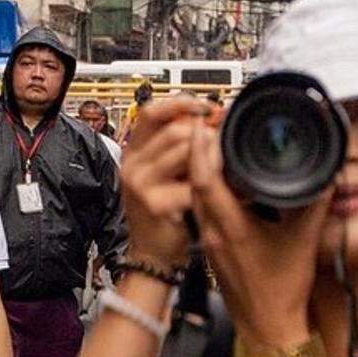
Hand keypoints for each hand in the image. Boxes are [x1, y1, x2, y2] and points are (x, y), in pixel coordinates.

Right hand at [118, 97, 210, 267]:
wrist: (152, 253)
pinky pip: (194, 182)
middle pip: (176, 130)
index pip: (151, 111)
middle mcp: (132, 164)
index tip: (206, 108)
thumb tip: (209, 119)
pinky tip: (225, 191)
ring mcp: (141, 184)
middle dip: (206, 135)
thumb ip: (178, 145)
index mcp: (134, 151)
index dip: (181, 103)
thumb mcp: (165, 172)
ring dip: (213, 157)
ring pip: (186, 151)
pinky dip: (215, 185)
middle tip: (223, 146)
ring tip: (225, 168)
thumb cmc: (163, 211)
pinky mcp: (155, 203)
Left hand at [188, 116, 329, 347]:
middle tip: (208, 127)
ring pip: (196, 197)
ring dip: (200, 171)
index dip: (201, 149)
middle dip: (198, 152)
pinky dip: (206, 191)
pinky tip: (220, 183)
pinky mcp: (210, 250)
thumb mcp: (304, 242)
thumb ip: (314, 206)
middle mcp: (213, 233)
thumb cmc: (283, 291)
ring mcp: (208, 242)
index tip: (204, 125)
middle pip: (196, 183)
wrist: (267, 328)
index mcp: (232, 229)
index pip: (206, 180)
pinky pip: (202, 211)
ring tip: (212, 147)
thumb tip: (325, 178)